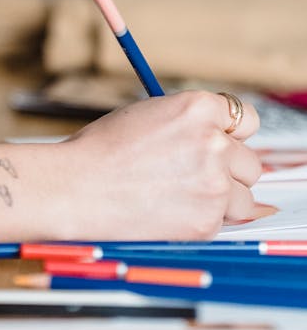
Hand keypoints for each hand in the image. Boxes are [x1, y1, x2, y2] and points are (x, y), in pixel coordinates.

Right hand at [54, 90, 266, 240]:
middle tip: (194, 174)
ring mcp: (214, 184)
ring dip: (223, 198)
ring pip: (245, 196)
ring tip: (183, 195)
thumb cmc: (105, 149)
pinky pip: (225, 222)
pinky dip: (206, 220)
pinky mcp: (208, 220)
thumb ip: (193, 125)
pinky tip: (174, 210)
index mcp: (198, 108)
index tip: (221, 143)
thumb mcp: (152, 115)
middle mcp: (214, 142)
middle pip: (250, 161)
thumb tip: (229, 143)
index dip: (232, 133)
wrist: (79, 187)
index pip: (246, 118)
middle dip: (229, 170)